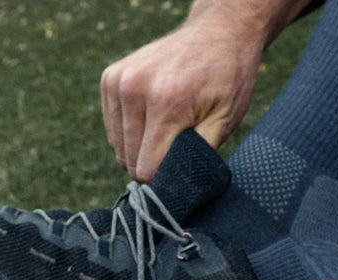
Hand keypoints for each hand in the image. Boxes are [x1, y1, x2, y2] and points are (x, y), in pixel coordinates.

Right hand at [100, 19, 263, 180]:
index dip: (163, 179)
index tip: (179, 172)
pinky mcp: (110, 77)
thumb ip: (196, 158)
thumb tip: (173, 189)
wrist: (219, 32)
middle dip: (152, 164)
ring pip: (119, 147)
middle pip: (129, 160)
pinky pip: (113, 128)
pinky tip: (152, 118)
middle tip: (178, 146)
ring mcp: (118, 80)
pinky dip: (130, 132)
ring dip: (140, 149)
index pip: (146, 169)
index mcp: (165, 102)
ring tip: (167, 129)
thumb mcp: (224, 122)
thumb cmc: (227, 80)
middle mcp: (134, 88)